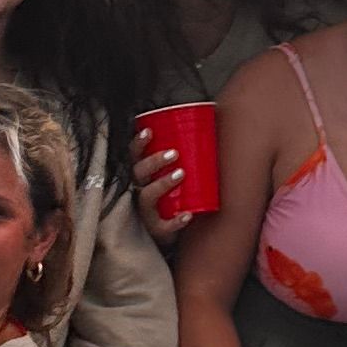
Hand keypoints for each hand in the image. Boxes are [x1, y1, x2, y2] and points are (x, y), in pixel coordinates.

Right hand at [131, 124, 193, 239]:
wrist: (171, 230)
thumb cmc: (177, 194)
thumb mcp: (177, 170)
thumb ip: (189, 148)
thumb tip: (213, 116)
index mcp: (142, 175)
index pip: (133, 156)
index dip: (138, 143)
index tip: (150, 131)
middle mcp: (139, 191)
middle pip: (138, 173)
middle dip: (154, 161)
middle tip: (174, 153)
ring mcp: (146, 212)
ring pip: (147, 197)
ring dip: (162, 184)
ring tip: (181, 174)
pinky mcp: (157, 230)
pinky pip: (164, 227)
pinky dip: (176, 222)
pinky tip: (188, 215)